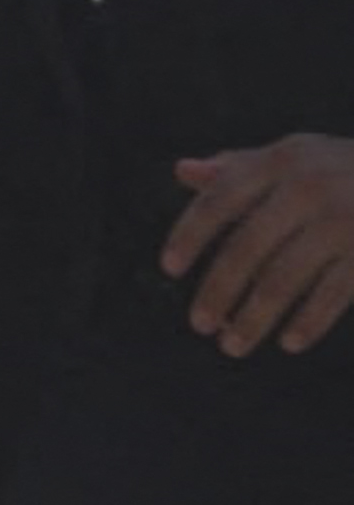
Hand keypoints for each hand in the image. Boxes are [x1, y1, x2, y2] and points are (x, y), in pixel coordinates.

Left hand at [163, 133, 353, 354]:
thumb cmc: (343, 171)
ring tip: (231, 346)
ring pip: (284, 279)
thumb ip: (240, 167)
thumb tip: (182, 171)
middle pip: (246, 247)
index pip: (220, 200)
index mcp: (280, 160)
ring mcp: (342, 220)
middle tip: (199, 326)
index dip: (190, 234)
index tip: (168, 269)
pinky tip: (288, 343)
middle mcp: (308, 186)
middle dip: (218, 290)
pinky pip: (331, 294)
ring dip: (254, 318)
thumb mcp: (295, 158)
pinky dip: (308, 322)